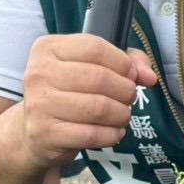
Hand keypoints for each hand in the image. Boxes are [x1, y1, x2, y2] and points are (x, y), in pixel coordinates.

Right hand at [19, 35, 156, 169]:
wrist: (34, 128)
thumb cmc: (70, 90)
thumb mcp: (94, 65)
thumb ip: (128, 61)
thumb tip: (149, 77)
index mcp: (48, 48)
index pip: (95, 48)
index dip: (123, 63)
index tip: (131, 75)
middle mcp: (38, 73)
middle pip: (99, 78)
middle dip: (125, 91)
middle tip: (129, 98)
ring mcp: (38, 104)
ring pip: (98, 108)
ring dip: (121, 114)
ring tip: (122, 115)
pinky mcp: (43, 133)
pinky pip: (91, 134)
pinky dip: (112, 135)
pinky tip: (114, 133)